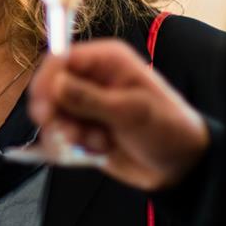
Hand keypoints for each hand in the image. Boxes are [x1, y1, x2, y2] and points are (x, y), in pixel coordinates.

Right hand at [27, 39, 209, 190]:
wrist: (180, 165)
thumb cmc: (168, 129)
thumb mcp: (132, 112)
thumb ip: (90, 99)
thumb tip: (55, 84)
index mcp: (106, 61)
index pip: (60, 60)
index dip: (47, 82)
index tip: (45, 109)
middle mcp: (91, 79)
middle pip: (48, 89)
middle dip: (57, 115)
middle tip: (72, 133)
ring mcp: (85, 105)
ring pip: (52, 116)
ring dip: (70, 134)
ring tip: (100, 142)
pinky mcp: (82, 129)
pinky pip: (58, 136)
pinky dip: (73, 147)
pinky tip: (100, 150)